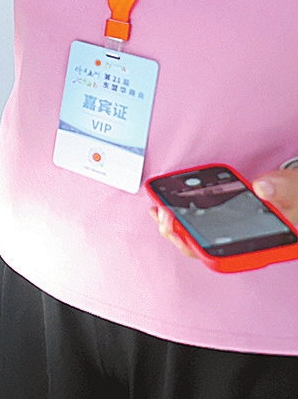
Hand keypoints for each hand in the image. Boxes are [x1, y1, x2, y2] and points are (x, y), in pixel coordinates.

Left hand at [154, 167, 297, 258]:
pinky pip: (195, 225)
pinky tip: (165, 206)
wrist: (294, 191)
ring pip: (195, 240)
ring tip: (158, 209)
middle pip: (203, 250)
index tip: (182, 234)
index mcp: (255, 243)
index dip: (200, 249)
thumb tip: (262, 187)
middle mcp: (238, 242)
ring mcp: (226, 233)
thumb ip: (279, 189)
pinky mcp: (218, 220)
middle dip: (178, 235)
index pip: (223, 256)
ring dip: (173, 226)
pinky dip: (178, 217)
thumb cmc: (292, 196)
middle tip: (165, 215)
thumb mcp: (291, 190)